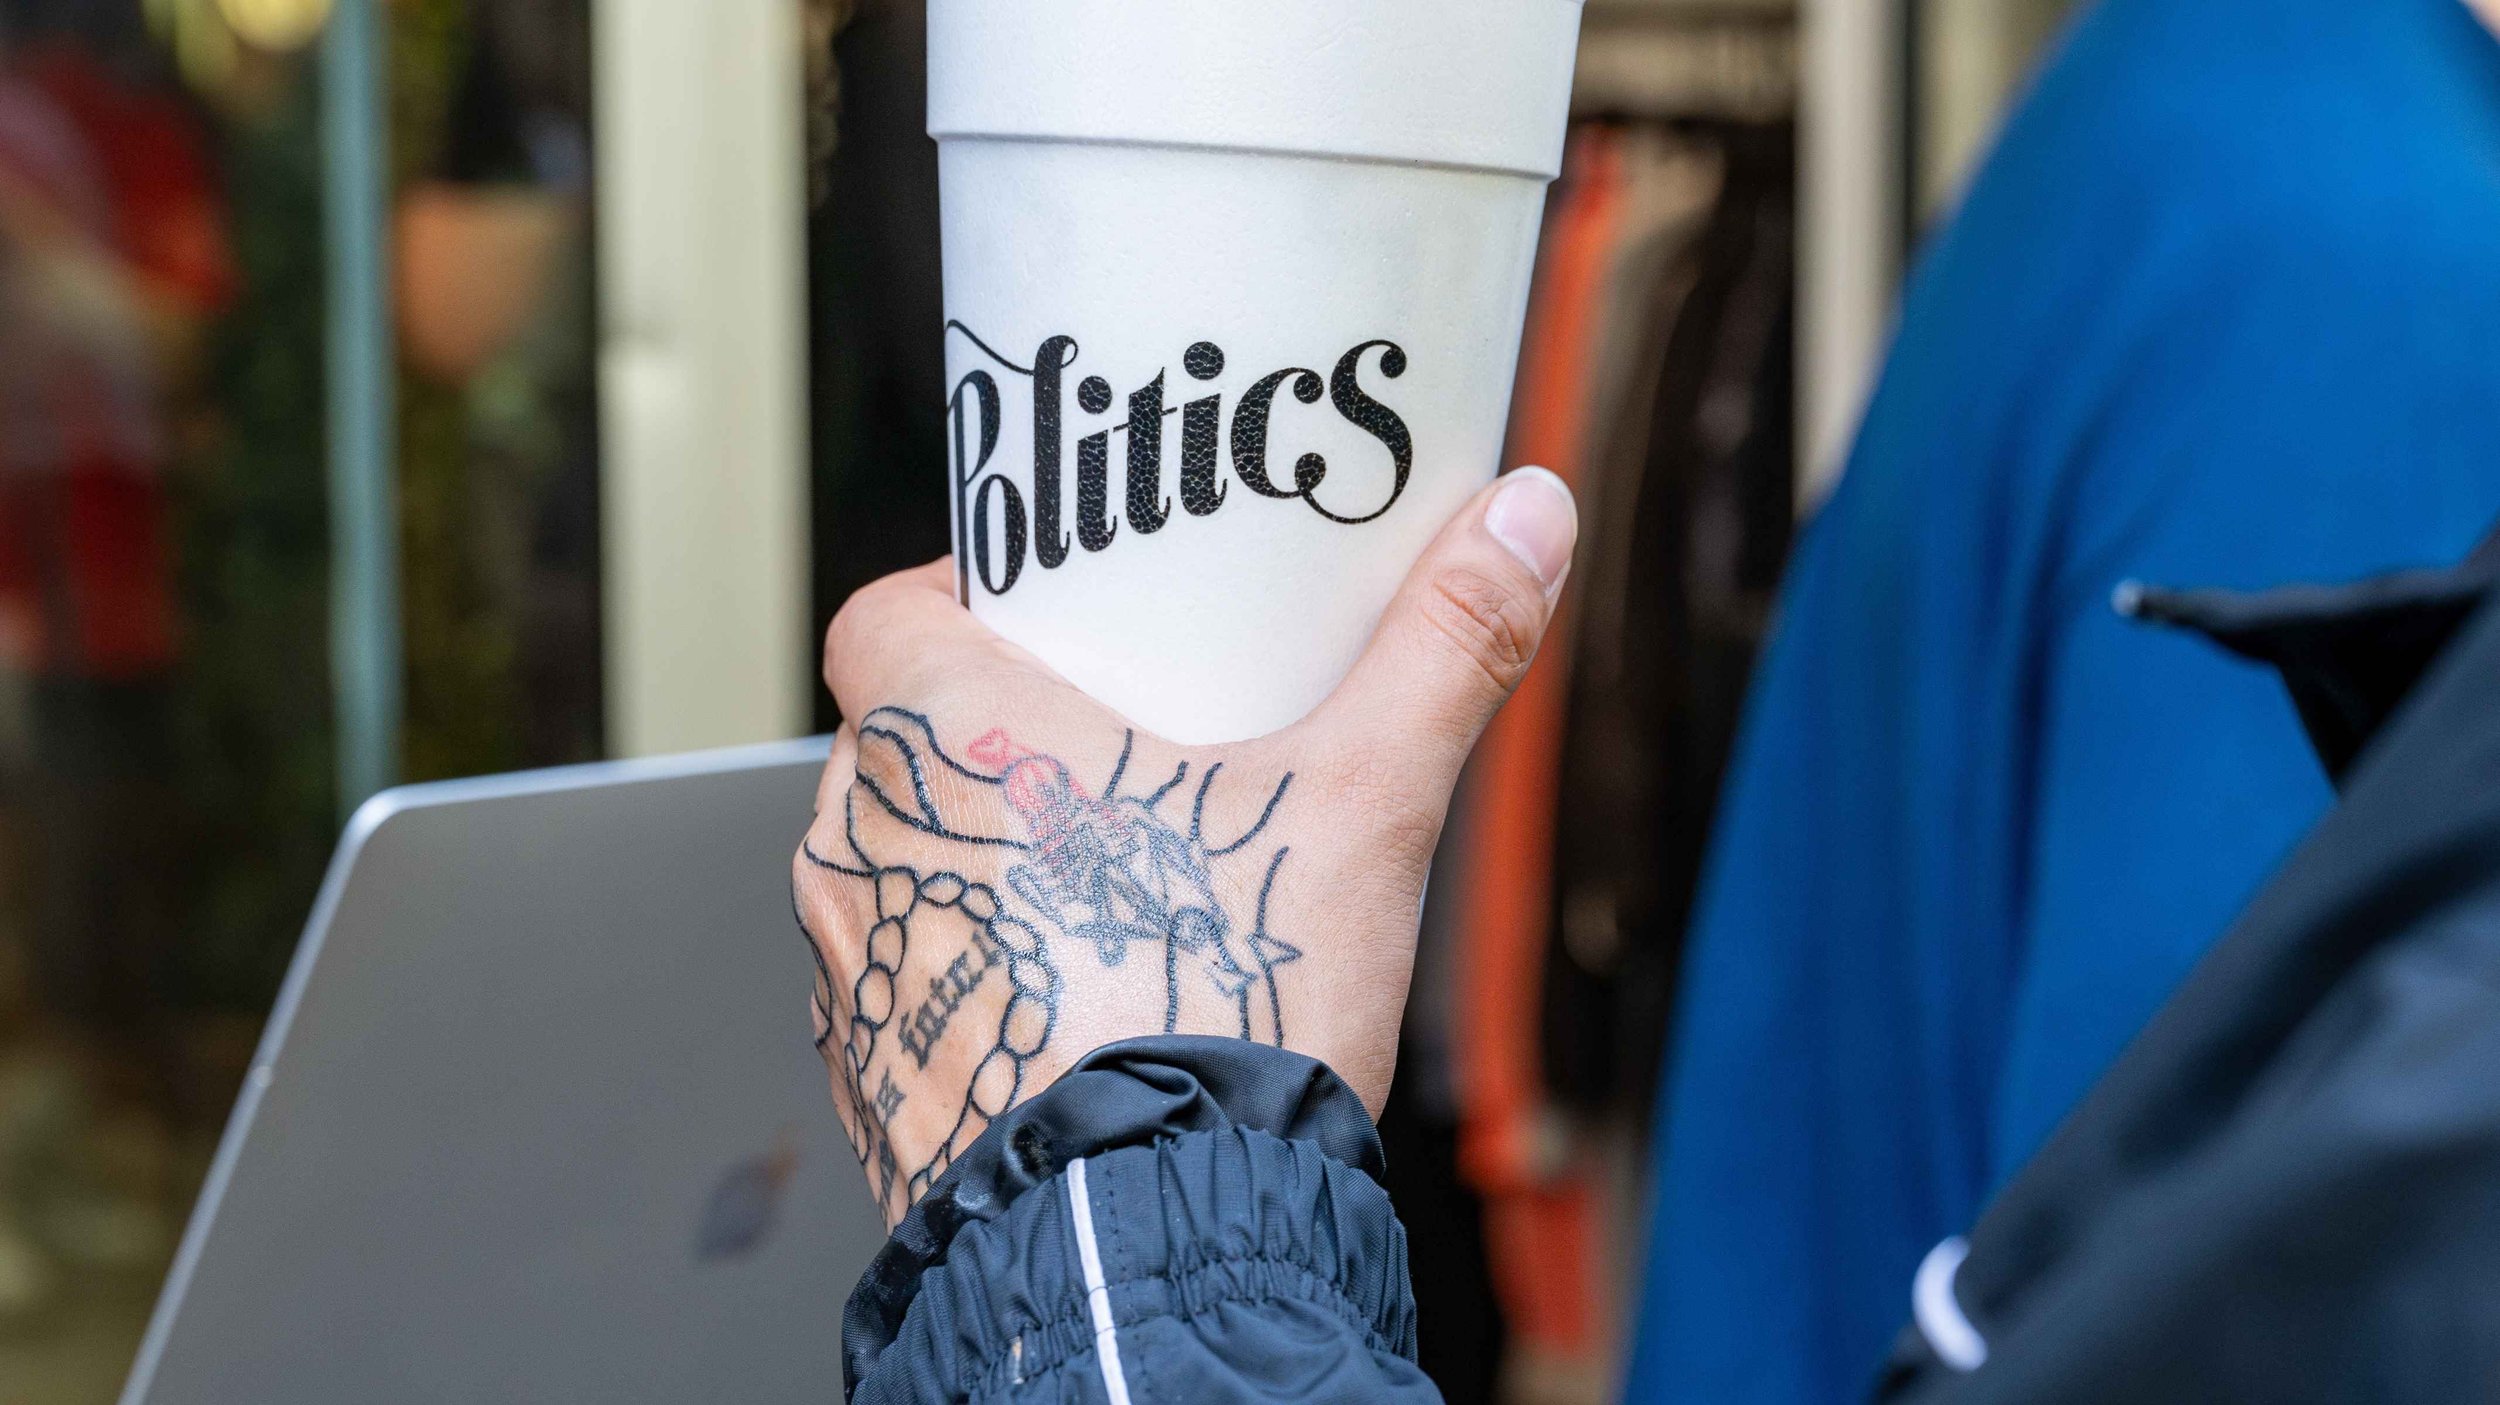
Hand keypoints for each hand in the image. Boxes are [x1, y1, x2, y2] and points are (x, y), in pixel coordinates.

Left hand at [792, 468, 1578, 1223]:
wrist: (1151, 1239)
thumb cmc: (1220, 1012)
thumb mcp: (1360, 804)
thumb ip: (1442, 649)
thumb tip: (1523, 523)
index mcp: (942, 739)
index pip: (884, 613)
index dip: (958, 604)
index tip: (1054, 625)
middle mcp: (868, 848)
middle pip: (913, 745)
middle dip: (1006, 743)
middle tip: (1125, 751)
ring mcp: (859, 971)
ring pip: (913, 870)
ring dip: (988, 865)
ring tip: (1115, 884)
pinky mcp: (875, 1078)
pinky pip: (916, 989)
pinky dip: (984, 978)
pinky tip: (1083, 1000)